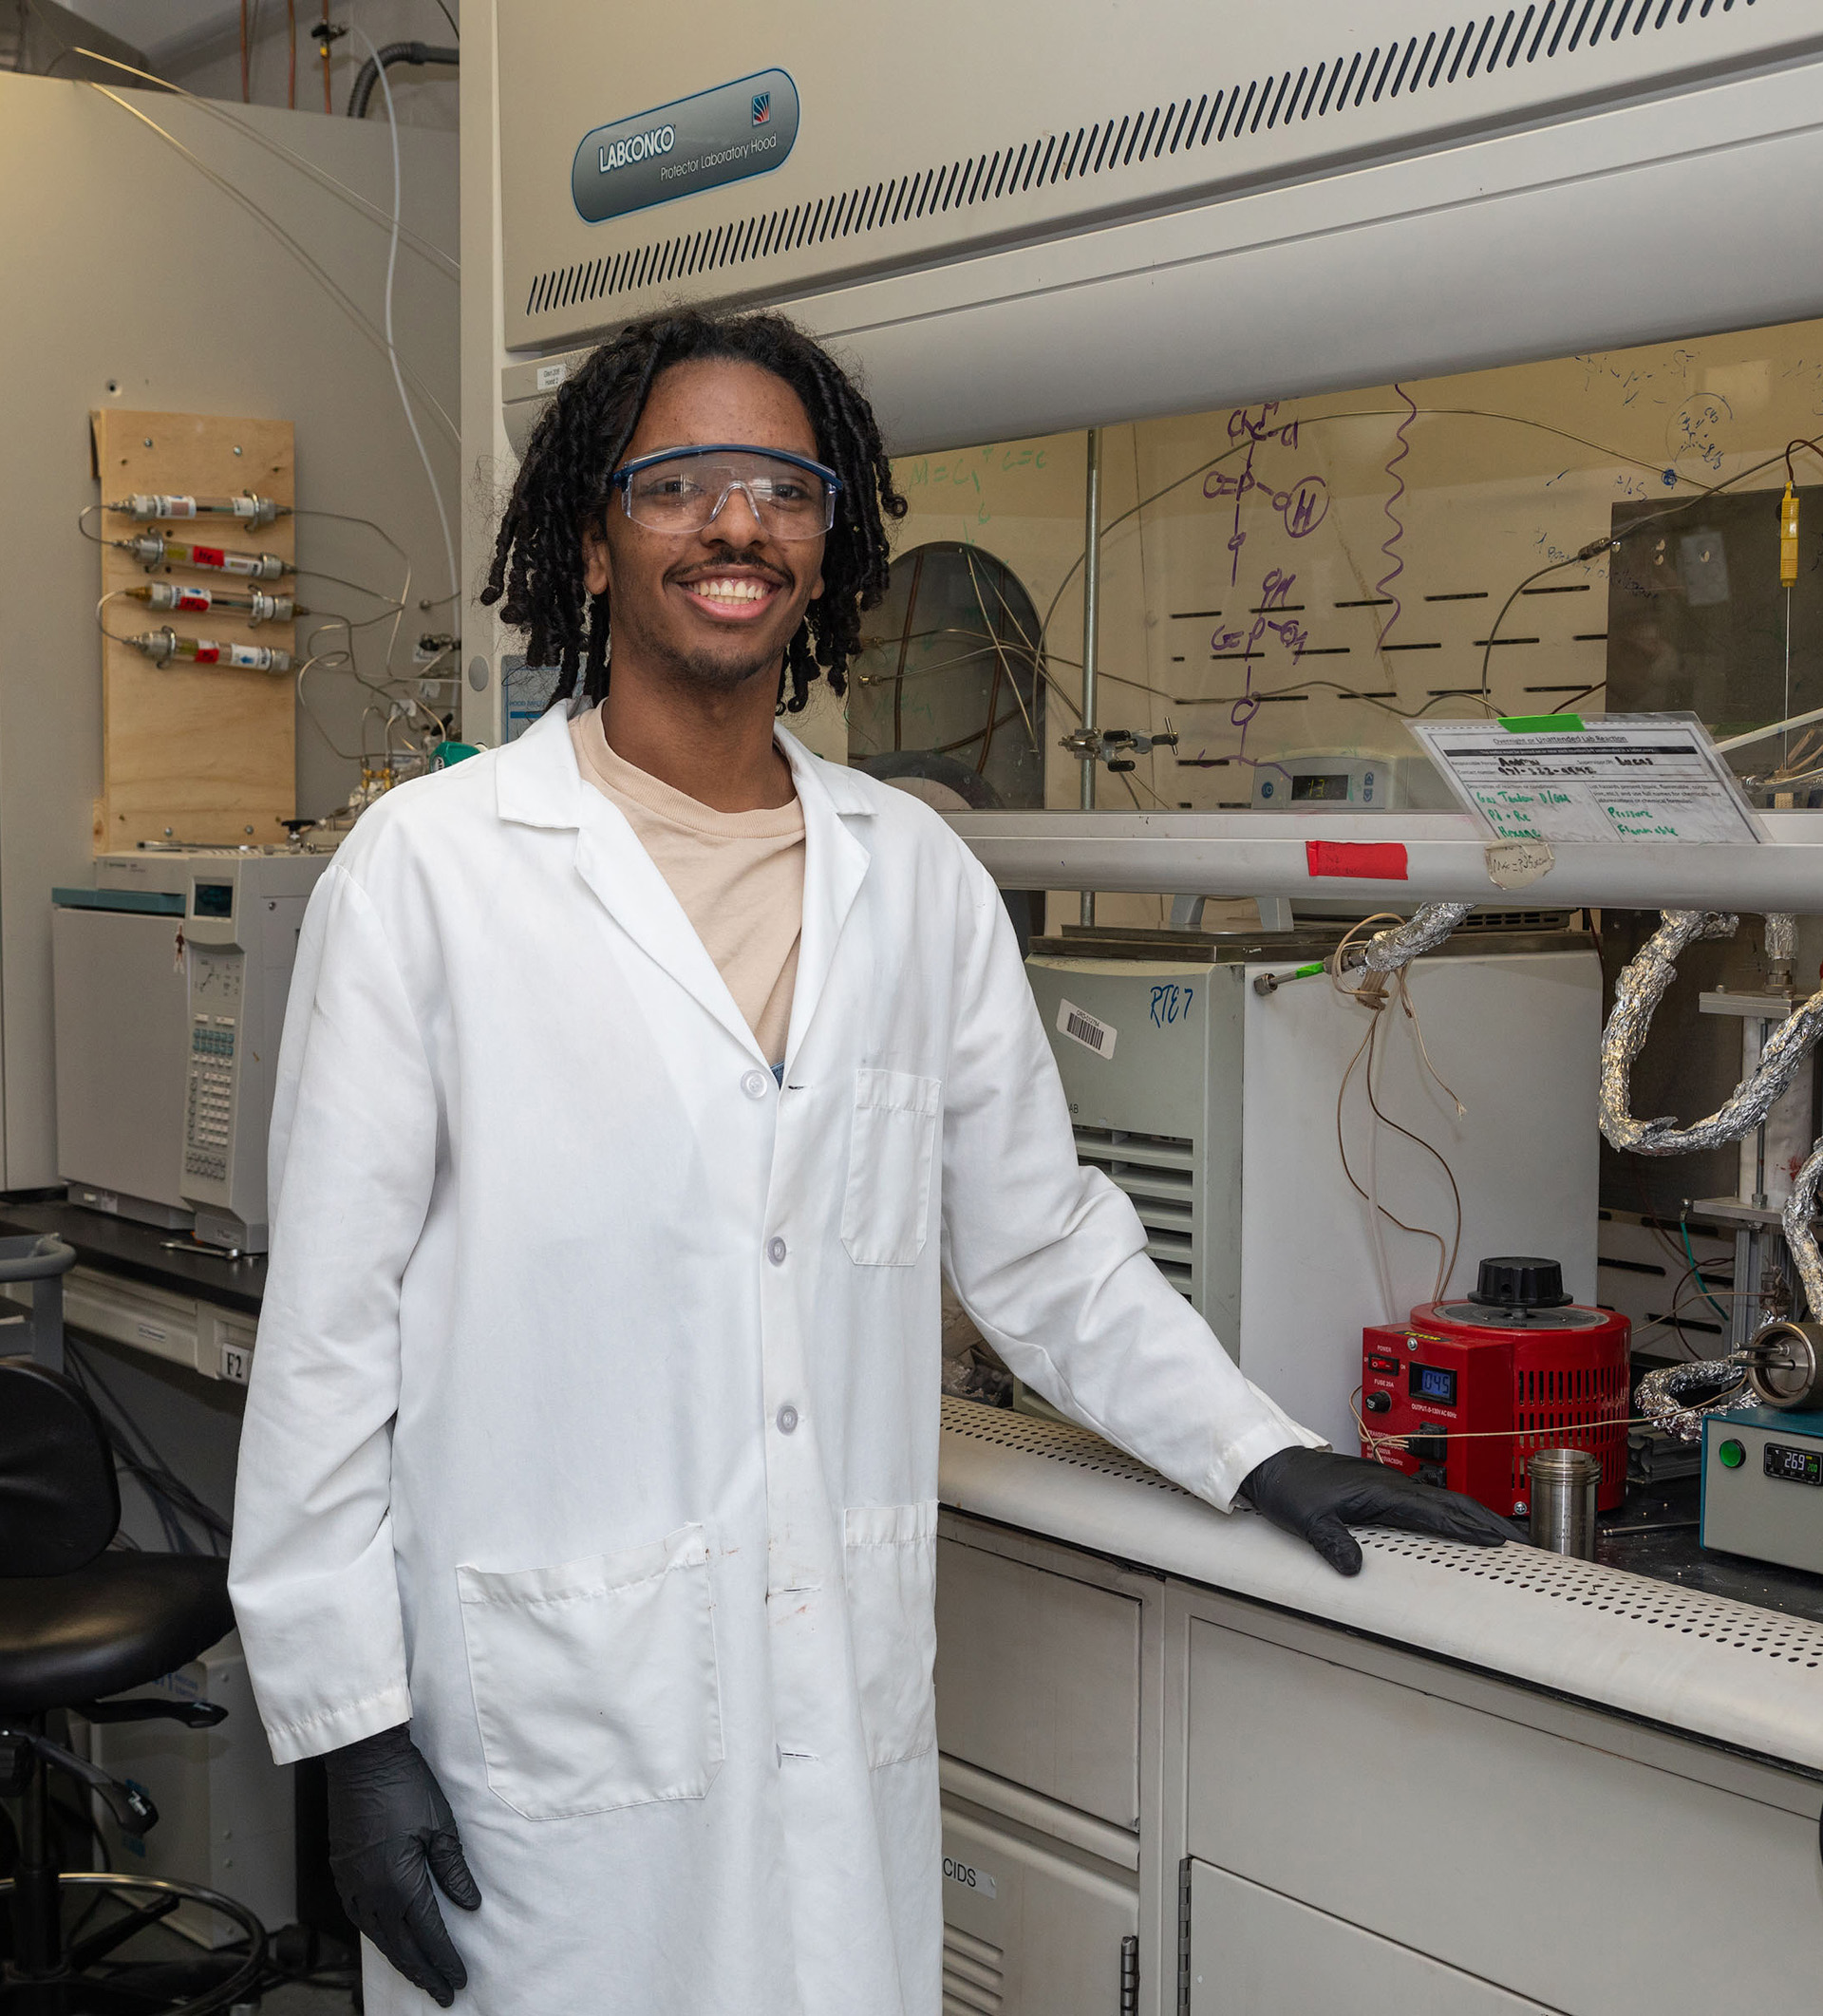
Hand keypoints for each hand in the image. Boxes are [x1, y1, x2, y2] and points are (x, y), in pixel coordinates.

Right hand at [325, 1723, 480, 2006]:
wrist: (363, 1759)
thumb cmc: (406, 1785)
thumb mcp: (441, 1825)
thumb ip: (454, 1870)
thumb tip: (469, 1905)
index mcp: (400, 1882)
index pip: (428, 1934)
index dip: (445, 1960)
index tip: (459, 1980)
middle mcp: (372, 1890)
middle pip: (400, 1945)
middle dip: (424, 1972)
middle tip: (442, 1993)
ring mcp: (352, 1882)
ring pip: (377, 1935)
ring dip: (399, 1958)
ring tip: (418, 1974)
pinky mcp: (342, 1870)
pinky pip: (358, 1916)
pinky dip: (375, 1934)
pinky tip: (385, 1938)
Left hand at [1239, 1446, 1517, 1576]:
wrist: (1272, 1466)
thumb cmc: (1291, 1489)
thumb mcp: (1309, 1521)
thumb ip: (1334, 1544)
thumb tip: (1354, 1569)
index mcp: (1381, 1491)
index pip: (1435, 1512)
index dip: (1468, 1527)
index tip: (1499, 1540)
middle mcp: (1389, 1485)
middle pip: (1449, 1503)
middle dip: (1485, 1520)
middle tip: (1518, 1540)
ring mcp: (1386, 1486)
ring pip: (1439, 1501)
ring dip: (1471, 1515)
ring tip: (1499, 1535)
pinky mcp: (1379, 1490)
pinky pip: (1424, 1502)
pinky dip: (1448, 1514)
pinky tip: (1455, 1526)